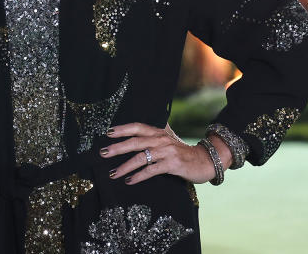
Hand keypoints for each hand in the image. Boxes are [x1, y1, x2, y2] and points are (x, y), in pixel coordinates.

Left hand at [100, 122, 229, 184]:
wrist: (205, 161)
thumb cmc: (181, 152)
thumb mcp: (167, 140)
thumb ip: (152, 137)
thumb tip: (131, 135)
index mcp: (158, 132)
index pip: (138, 127)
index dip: (123, 129)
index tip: (108, 133)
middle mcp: (161, 139)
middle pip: (135, 141)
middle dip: (117, 147)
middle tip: (102, 153)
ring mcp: (167, 152)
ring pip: (141, 157)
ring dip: (124, 166)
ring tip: (113, 173)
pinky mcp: (172, 164)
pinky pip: (151, 170)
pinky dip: (139, 176)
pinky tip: (129, 180)